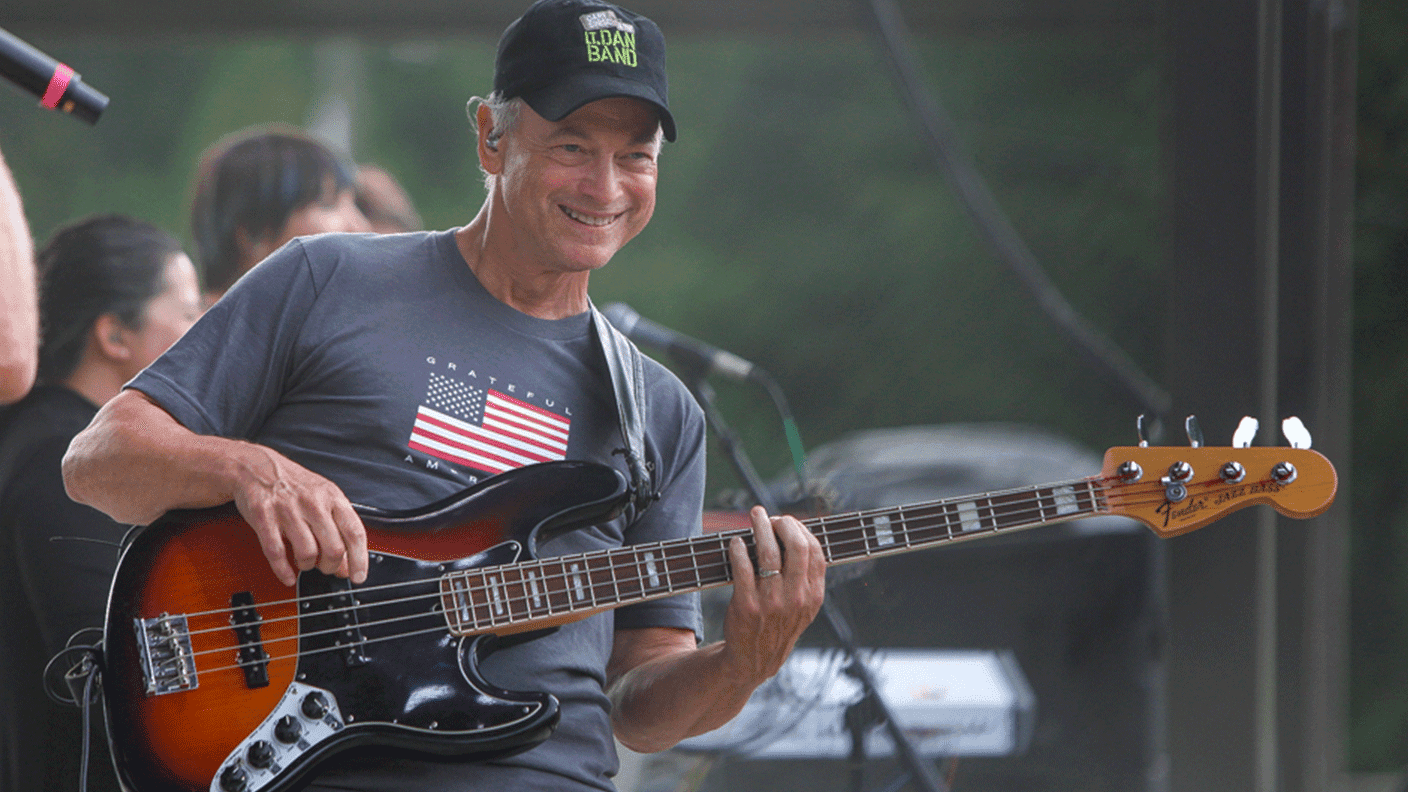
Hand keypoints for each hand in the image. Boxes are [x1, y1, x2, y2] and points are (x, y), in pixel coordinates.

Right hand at [231, 445, 367, 586]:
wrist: (256, 466)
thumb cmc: (294, 485)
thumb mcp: (324, 499)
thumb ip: (338, 529)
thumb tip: (347, 566)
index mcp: (333, 497)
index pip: (354, 532)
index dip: (359, 559)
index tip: (359, 577)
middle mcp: (313, 502)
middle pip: (333, 548)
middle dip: (330, 566)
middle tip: (324, 567)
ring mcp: (287, 509)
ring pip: (307, 553)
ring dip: (307, 566)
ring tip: (305, 563)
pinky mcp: (264, 517)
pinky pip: (276, 553)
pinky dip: (283, 570)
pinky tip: (288, 575)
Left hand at [720, 506, 826, 684]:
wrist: (753, 661)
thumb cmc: (777, 625)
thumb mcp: (803, 607)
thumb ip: (806, 577)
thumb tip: (798, 534)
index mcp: (813, 595)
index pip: (815, 551)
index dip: (801, 530)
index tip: (787, 523)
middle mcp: (796, 598)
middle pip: (796, 546)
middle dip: (783, 523)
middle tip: (770, 517)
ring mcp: (771, 602)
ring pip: (768, 552)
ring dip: (760, 527)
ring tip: (754, 515)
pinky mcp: (746, 605)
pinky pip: (743, 567)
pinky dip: (739, 549)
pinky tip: (736, 542)